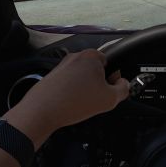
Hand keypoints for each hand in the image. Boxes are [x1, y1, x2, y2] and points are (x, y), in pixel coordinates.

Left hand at [3, 49, 128, 148]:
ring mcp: (62, 66)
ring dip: (84, 90)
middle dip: (98, 85)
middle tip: (95, 99)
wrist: (42, 110)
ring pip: (82, 79)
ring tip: (80, 104)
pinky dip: (71, 93)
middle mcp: (76, 56)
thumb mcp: (110, 99)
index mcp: (92, 56)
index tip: (108, 91)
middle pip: (96, 71)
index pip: (111, 64)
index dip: (113, 79)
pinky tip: (70, 104)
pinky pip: (69, 84)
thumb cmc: (76, 102)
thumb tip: (123, 84)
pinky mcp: (52, 76)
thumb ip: (124, 89)